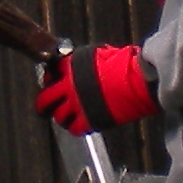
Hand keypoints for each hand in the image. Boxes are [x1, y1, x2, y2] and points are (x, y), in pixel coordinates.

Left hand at [35, 43, 156, 134]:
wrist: (138, 80)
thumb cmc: (125, 64)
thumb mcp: (98, 53)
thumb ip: (81, 62)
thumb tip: (75, 65)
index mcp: (70, 67)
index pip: (49, 75)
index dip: (50, 80)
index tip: (52, 84)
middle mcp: (69, 87)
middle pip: (45, 99)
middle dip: (44, 104)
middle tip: (44, 107)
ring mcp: (78, 105)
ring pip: (58, 116)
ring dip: (61, 117)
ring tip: (66, 116)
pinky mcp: (89, 120)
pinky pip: (74, 128)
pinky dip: (75, 127)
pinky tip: (79, 124)